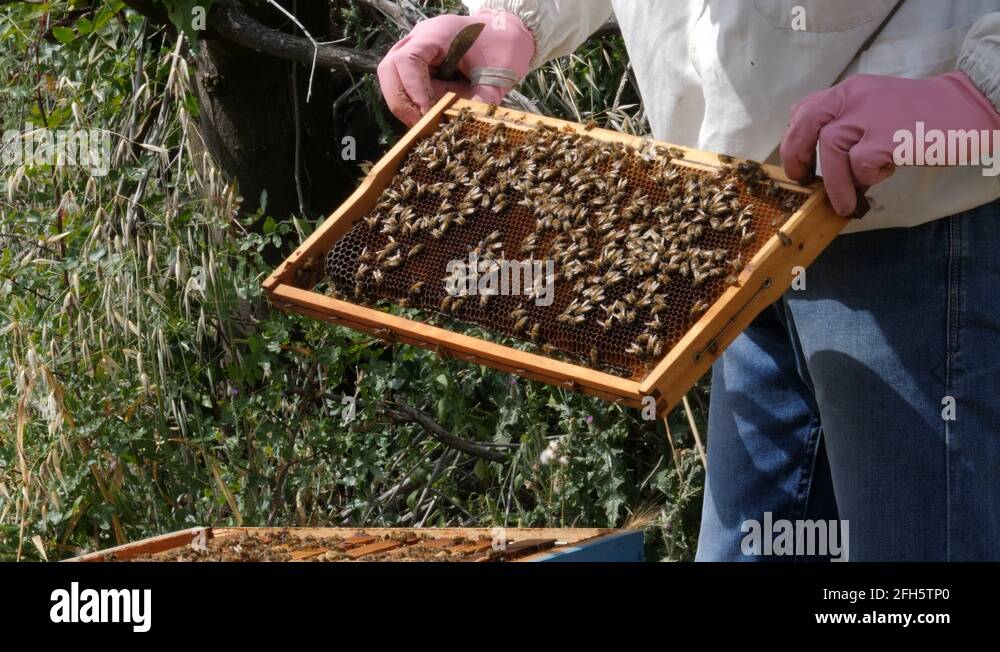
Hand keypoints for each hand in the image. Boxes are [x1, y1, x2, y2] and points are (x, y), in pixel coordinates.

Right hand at [377, 11, 534, 126]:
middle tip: (420, 125)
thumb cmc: (503, 49)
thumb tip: (461, 128)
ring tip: (426, 122)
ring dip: (405, 103)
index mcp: (437, 34)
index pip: (407, 60)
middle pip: (389, 68)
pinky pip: (404, 83)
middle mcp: (419, 38)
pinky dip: (413, 101)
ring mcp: (416, 49)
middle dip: (401, 101)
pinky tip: (430, 114)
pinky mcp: (419, 63)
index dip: (413, 90)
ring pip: (392, 77)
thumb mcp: (496, 78)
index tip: (428, 113)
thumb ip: (480, 101)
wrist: (507, 35)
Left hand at [781, 71, 999, 216]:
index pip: (805, 109)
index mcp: (849, 91)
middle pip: (804, 124)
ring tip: (844, 202)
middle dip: (795, 156)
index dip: (795, 136)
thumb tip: (823, 157)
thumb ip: (849, 122)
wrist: (967, 106)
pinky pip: (860, 164)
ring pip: (831, 149)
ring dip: (834, 182)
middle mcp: (853, 98)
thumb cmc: (922, 114)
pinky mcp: (887, 137)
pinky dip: (865, 179)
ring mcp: (870, 116)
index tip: (799, 158)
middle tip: (801, 180)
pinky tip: (883, 177)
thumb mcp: (876, 106)